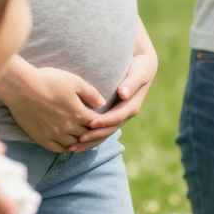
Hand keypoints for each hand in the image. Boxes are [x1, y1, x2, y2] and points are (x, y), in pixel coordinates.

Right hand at [0, 64, 105, 152]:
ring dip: (79, 142)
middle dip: (92, 133)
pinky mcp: (40, 138)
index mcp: (78, 114)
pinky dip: (64, 148)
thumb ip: (91, 94)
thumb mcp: (75, 82)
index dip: (102, 123)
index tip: (103, 121)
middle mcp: (68, 127)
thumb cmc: (49, 81)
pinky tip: (66, 144)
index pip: (97, 123)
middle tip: (94, 131)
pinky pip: (56, 149)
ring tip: (81, 138)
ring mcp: (54, 134)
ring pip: (72, 144)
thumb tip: (102, 104)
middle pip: (86, 135)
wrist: (22, 88)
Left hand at [73, 33, 158, 149]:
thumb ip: (132, 83)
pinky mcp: (111, 115)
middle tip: (78, 140)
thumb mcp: (139, 72)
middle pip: (109, 129)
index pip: (117, 117)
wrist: (141, 66)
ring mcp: (118, 116)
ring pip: (103, 133)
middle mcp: (125, 114)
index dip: (105, 122)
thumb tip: (123, 94)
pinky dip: (89, 137)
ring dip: (89, 141)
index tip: (91, 123)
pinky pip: (100, 129)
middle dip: (94, 136)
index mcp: (132, 106)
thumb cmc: (139, 67)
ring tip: (72, 147)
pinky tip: (75, 141)